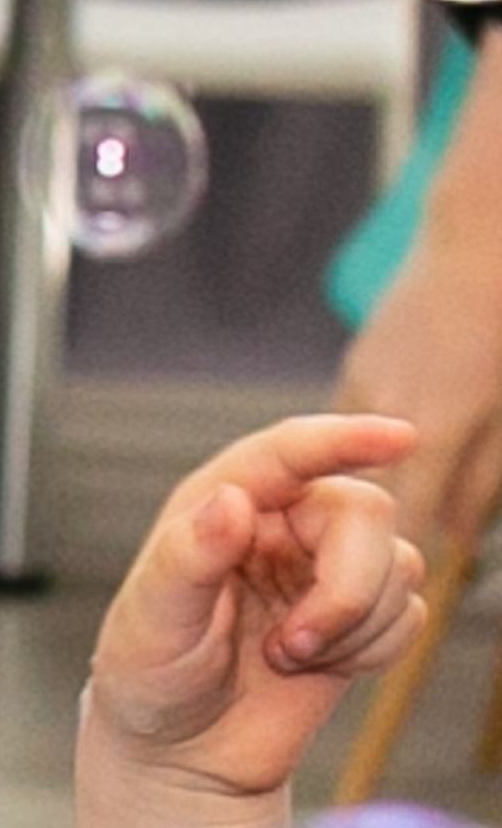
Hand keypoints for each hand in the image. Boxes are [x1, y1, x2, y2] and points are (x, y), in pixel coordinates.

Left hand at [87, 413, 425, 799]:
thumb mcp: (149, 623)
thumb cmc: (150, 679)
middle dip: (345, 587)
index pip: (290, 454)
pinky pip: (408, 615)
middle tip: (291, 646)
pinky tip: (315, 668)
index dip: (344, 439)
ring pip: (399, 565)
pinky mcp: (360, 615)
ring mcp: (325, 567)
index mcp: (223, 504)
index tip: (398, 438)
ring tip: (283, 658)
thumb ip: (187, 559)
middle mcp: (283, 524)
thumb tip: (231, 502)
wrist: (179, 754)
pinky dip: (371, 650)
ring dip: (351, 627)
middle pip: (366, 512)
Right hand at [336, 256, 501, 549]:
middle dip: (368, 540)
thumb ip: (481, 480)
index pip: (403, 527)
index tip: (392, 591)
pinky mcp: (352, 369)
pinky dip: (355, 456)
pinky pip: (344, 430)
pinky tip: (379, 457)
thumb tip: (452, 533)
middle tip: (382, 561)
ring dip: (358, 497)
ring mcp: (358, 388)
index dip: (398, 563)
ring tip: (378, 511)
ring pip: (347, 469)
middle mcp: (378, 416)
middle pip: (367, 504)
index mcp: (429, 435)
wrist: (482, 237)